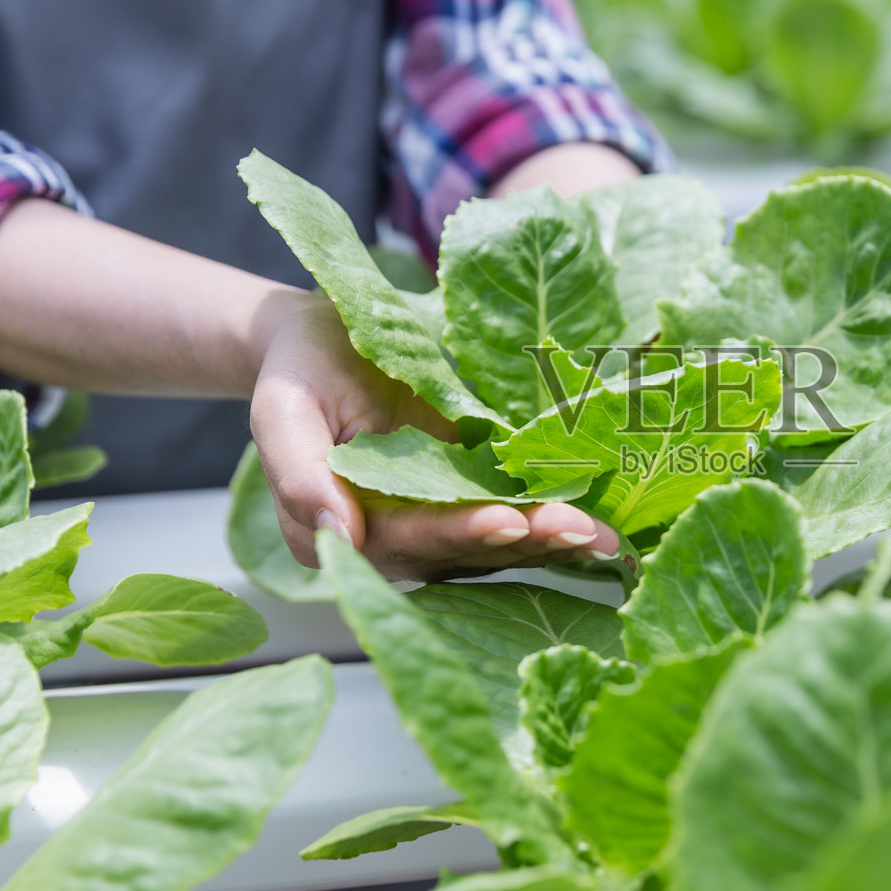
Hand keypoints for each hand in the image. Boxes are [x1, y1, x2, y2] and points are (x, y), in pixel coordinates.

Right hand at [249, 290, 620, 580]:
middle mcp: (398, 538)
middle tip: (581, 529)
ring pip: (500, 543)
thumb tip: (339, 539)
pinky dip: (559, 525)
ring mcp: (440, 519)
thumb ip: (299, 476)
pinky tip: (608, 532)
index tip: (508, 521)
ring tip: (605, 537)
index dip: (459, 534)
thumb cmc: (299, 371)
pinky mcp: (473, 494)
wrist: (323, 339)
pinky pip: (518, 515)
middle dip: (526, 542)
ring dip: (553, 543)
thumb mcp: (282, 410)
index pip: (408, 539)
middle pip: (465, 551)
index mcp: (346, 530)